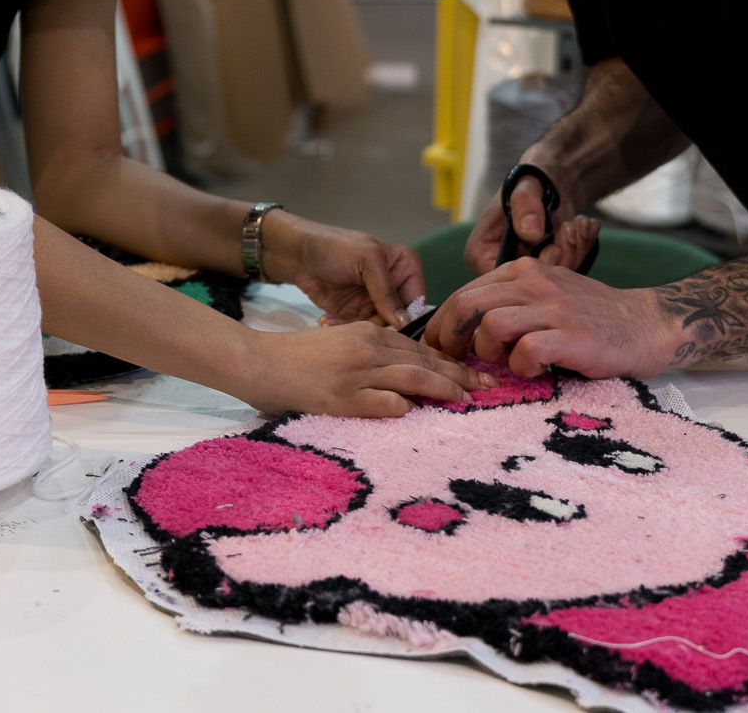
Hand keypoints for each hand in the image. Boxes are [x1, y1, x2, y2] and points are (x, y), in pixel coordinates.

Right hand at [233, 324, 497, 417]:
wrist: (259, 361)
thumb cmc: (299, 357)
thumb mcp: (342, 344)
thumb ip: (372, 354)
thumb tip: (405, 376)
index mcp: (369, 334)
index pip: (420, 348)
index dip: (450, 362)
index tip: (474, 374)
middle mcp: (368, 348)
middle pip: (423, 361)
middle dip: (459, 374)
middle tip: (487, 387)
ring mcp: (355, 373)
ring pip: (411, 377)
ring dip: (442, 388)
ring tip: (465, 399)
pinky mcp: (341, 396)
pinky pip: (380, 401)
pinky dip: (400, 406)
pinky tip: (415, 413)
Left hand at [264, 213, 425, 327]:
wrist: (299, 254)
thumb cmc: (335, 247)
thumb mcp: (366, 261)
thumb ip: (386, 292)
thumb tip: (404, 323)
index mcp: (406, 267)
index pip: (418, 300)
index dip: (408, 318)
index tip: (392, 329)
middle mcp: (394, 286)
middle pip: (399, 320)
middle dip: (378, 325)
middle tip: (358, 324)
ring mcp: (375, 301)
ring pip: (378, 328)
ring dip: (358, 327)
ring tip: (336, 319)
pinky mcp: (356, 313)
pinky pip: (360, 329)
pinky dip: (344, 327)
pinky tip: (328, 319)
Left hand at [423, 258, 677, 380]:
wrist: (645, 325)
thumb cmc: (589, 316)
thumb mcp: (546, 296)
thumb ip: (509, 303)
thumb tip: (461, 327)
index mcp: (524, 271)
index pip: (465, 291)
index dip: (442, 322)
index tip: (438, 345)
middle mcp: (535, 283)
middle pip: (467, 305)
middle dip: (449, 337)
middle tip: (454, 360)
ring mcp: (554, 308)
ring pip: (491, 326)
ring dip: (489, 352)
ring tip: (507, 363)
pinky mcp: (572, 336)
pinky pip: (526, 352)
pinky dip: (522, 367)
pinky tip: (536, 370)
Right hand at [462, 176, 601, 275]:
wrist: (549, 182)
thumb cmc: (528, 183)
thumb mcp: (525, 189)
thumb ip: (525, 206)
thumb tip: (531, 233)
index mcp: (480, 254)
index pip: (503, 280)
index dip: (534, 267)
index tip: (554, 244)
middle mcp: (499, 269)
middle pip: (532, 284)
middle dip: (561, 255)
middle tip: (572, 226)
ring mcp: (523, 273)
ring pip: (553, 280)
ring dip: (575, 249)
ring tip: (581, 221)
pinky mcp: (545, 271)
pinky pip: (567, 272)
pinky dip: (581, 248)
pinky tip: (587, 226)